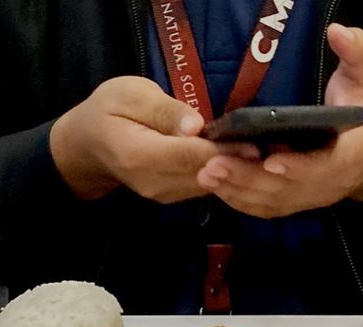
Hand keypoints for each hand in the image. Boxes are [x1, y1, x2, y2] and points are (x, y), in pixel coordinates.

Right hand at [50, 76, 256, 202]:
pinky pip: (205, 186)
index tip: (255, 143)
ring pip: (209, 184)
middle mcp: (155, 183)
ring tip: (264, 155)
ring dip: (235, 172)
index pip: (191, 156)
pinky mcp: (174, 196)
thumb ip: (164, 111)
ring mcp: (165, 195)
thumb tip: (196, 126)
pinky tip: (243, 161)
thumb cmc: (109, 111)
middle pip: (204, 175)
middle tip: (272, 149)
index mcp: (141, 156)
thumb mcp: (130, 95)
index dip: (225, 151)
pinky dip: (224, 175)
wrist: (90, 145)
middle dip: (237, 164)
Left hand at [196, 26, 362, 218]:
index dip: (298, 167)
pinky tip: (217, 188)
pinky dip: (241, 201)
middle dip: (249, 179)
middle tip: (214, 165)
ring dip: (237, 191)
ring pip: (273, 201)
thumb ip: (358, 53)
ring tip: (206, 174)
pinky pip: (267, 208)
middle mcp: (329, 184)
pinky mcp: (297, 202)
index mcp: (350, 156)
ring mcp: (311, 197)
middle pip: (287, 189)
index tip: (271, 160)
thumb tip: (339, 32)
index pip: (323, 168)